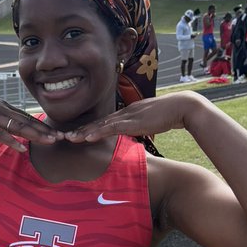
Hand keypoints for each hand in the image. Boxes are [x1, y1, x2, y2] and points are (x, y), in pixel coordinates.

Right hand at [0, 82, 60, 151]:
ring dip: (36, 134)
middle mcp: (1, 109)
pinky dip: (12, 142)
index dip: (41, 124)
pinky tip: (22, 149)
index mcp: (2, 106)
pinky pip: (0, 134)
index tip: (55, 131)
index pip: (26, 116)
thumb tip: (2, 126)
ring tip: (50, 141)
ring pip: (19, 126)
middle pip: (27, 120)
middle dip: (45, 129)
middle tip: (61, 137)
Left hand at [62, 93, 203, 142]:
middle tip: (64, 136)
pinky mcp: (133, 122)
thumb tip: (136, 133)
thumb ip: (141, 127)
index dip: (90, 128)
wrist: (182, 107)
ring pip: (101, 125)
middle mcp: (124, 113)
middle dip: (81, 130)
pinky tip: (87, 138)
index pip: (105, 121)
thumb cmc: (170, 116)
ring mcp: (127, 116)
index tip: (77, 134)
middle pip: (98, 122)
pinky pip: (111, 128)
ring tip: (69, 138)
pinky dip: (98, 133)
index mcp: (128, 113)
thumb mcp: (151, 123)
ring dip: (84, 132)